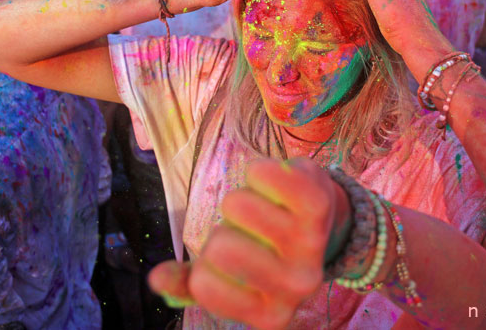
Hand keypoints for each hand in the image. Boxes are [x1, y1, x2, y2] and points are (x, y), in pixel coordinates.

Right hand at [147, 159, 346, 329]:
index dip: (205, 263)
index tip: (230, 262)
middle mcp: (295, 286)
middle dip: (223, 230)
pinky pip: (263, 174)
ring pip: (236, 206)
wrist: (328, 226)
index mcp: (269, 315)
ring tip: (264, 208)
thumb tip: (156, 278)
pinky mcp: (318, 205)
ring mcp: (310, 245)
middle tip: (249, 231)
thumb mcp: (232, 275)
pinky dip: (256, 170)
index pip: (203, 285)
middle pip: (218, 246)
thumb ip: (190, 281)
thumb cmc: (266, 251)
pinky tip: (274, 182)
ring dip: (241, 197)